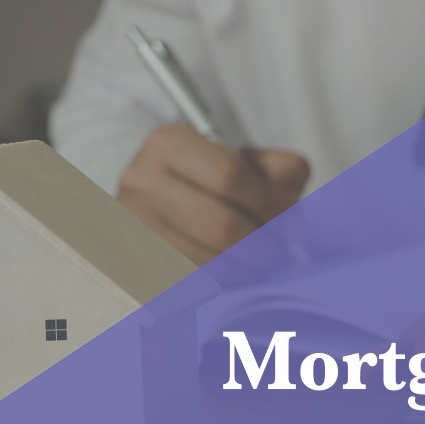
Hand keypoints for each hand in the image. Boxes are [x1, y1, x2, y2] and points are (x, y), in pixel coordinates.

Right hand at [118, 123, 310, 263]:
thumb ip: (282, 173)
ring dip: (248, 265)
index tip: (286, 217)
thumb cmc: (212, 174)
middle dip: (262, 242)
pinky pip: (194, 280)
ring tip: (263, 257)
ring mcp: (133, 225)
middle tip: (282, 248)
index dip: (267, 203)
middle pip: (220, 225)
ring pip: (209, 259)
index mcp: (170, 144)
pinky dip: (226, 278)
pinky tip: (237, 266)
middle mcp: (142, 182)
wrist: (160, 192)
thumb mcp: (248, 158)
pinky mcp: (137, 262)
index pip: (229, 176)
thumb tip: (291, 224)